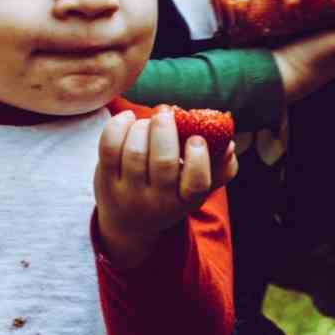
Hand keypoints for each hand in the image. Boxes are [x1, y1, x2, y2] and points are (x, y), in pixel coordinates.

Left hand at [94, 108, 236, 267]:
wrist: (129, 221)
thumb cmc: (172, 193)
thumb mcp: (197, 189)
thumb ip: (220, 168)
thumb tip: (228, 144)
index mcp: (185, 200)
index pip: (196, 184)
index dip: (198, 158)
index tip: (196, 138)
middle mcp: (157, 201)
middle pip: (163, 163)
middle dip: (165, 131)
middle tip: (166, 113)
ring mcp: (129, 192)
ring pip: (135, 153)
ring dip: (142, 127)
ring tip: (147, 122)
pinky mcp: (105, 180)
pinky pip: (109, 148)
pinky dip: (118, 126)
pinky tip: (128, 118)